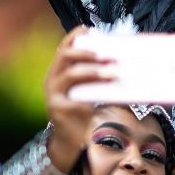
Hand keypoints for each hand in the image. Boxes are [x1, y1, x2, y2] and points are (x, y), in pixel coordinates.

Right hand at [44, 26, 115, 171]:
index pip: (64, 47)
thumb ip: (98, 79)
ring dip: (92, 70)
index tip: (93, 31)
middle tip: (106, 54)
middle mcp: (52, 79)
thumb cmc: (84, 115)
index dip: (76, 36)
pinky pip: (73, 97)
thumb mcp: (91, 92)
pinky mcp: (56, 108)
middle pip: (65, 55)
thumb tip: (122, 66)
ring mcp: (52, 94)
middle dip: (87, 52)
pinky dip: (89, 94)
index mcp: (59, 72)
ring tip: (110, 73)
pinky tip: (102, 94)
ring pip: (69, 73)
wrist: (73, 142)